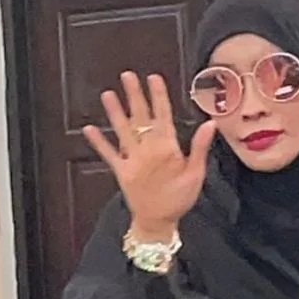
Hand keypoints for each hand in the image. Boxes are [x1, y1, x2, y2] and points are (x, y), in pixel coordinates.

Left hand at [82, 72, 216, 240]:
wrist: (158, 222)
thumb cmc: (180, 198)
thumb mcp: (196, 174)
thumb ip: (200, 147)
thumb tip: (209, 124)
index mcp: (168, 149)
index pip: (163, 115)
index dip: (158, 95)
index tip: (154, 77)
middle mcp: (147, 150)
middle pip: (141, 117)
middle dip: (135, 95)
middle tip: (127, 75)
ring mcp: (132, 160)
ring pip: (122, 131)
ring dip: (114, 112)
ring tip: (107, 94)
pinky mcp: (120, 171)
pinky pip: (108, 153)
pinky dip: (98, 141)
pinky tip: (89, 128)